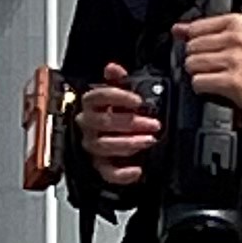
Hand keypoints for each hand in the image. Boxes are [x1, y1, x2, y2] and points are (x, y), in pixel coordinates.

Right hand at [75, 64, 159, 190]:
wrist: (116, 141)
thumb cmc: (118, 115)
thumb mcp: (121, 95)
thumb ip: (118, 81)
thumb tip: (113, 68)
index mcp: (91, 105)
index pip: (97, 97)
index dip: (118, 97)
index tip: (138, 101)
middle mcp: (88, 125)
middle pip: (103, 122)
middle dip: (131, 123)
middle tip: (153, 124)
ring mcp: (92, 146)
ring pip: (104, 146)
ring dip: (128, 144)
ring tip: (148, 141)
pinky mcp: (99, 166)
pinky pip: (107, 173)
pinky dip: (122, 174)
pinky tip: (137, 170)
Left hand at [175, 12, 241, 120]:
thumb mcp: (237, 39)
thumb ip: (205, 31)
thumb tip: (177, 29)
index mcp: (237, 23)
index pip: (195, 28)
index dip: (195, 42)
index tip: (205, 50)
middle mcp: (236, 39)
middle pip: (191, 47)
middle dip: (197, 60)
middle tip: (214, 67)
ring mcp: (234, 60)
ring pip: (192, 65)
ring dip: (199, 74)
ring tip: (215, 76)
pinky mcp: (232, 81)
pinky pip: (198, 82)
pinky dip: (202, 87)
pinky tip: (215, 86)